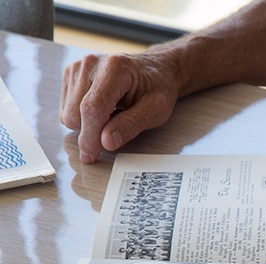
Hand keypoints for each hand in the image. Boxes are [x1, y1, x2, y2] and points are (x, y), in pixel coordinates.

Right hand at [60, 52, 182, 162]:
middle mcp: (90, 64)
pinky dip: (82, 118)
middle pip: (75, 113)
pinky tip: (102, 110)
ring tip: (112, 115)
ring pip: (67, 114)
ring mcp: (77, 68)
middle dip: (90, 133)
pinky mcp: (70, 75)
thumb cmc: (158, 88)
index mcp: (115, 68)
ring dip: (86, 126)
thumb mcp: (156, 110)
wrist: (155, 70)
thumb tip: (106, 142)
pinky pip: (66, 109)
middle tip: (115, 131)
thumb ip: (131, 125)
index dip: (90, 137)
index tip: (90, 156)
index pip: (93, 108)